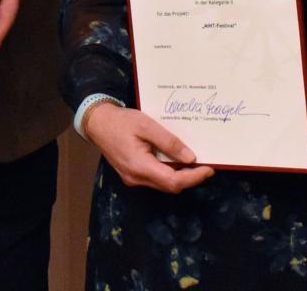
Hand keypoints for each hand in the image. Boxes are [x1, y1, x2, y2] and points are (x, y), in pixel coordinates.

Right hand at [84, 103, 214, 193]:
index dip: (194, 178)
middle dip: (190, 178)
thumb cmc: (121, 121)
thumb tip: (191, 158)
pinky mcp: (132, 174)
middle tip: (207, 164)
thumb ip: (169, 142)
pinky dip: (169, 172)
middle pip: (170, 186)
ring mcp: (133, 178)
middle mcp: (136, 178)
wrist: (96, 122)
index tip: (210, 169)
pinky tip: (176, 160)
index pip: (173, 181)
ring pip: (163, 183)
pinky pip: (155, 178)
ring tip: (195, 162)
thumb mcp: (147, 126)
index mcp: (140, 167)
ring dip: (180, 176)